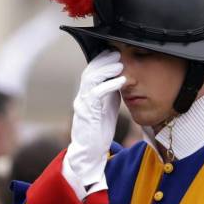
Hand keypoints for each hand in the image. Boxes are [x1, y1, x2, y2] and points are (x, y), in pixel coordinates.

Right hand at [65, 50, 125, 188]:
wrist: (89, 151)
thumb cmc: (99, 129)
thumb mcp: (106, 106)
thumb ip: (110, 93)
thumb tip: (120, 78)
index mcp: (87, 94)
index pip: (92, 70)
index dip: (102, 60)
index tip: (115, 52)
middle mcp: (82, 96)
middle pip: (90, 70)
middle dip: (103, 60)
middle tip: (117, 53)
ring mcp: (83, 103)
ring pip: (91, 78)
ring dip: (106, 69)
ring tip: (119, 64)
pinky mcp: (88, 111)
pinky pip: (97, 93)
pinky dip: (109, 85)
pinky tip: (121, 81)